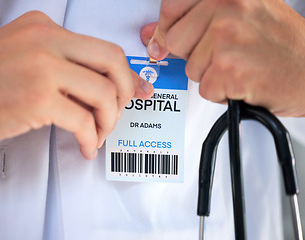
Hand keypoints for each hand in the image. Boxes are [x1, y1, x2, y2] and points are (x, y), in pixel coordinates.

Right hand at [0, 11, 153, 158]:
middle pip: (113, 62)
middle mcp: (46, 41)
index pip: (102, 48)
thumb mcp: (23, 56)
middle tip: (118, 113)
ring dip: (108, 121)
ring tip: (97, 134)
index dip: (124, 74)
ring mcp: (43, 68)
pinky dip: (91, 138)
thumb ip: (62, 64)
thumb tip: (99, 84)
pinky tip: (86, 146)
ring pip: (104, 93)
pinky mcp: (37, 99)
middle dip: (125, 93)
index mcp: (44, 28)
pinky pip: (84, 121)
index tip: (134, 91)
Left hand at [144, 0, 304, 116]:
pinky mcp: (228, 69)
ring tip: (239, 66)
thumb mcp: (238, 18)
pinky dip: (221, 92)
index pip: (171, 6)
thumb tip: (153, 34)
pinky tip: (243, 80)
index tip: (171, 38)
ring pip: (189, 68)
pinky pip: (204, 88)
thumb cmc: (279, 45)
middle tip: (224, 54)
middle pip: (175, 40)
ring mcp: (227, 38)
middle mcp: (228, 7)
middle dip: (194, 54)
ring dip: (210, 74)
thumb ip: (193, 20)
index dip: (169, 28)